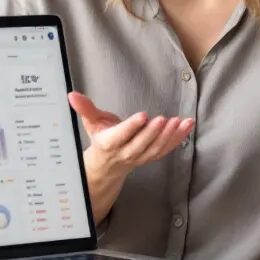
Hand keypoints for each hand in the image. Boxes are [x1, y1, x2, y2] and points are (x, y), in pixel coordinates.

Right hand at [68, 91, 192, 175]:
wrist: (108, 164)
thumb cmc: (101, 138)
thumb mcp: (91, 123)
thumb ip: (84, 108)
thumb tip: (71, 94)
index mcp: (109, 144)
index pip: (121, 136)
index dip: (132, 127)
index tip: (143, 115)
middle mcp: (126, 153)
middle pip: (141, 144)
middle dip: (153, 133)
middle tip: (162, 119)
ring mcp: (141, 157)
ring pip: (156, 149)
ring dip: (169, 136)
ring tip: (179, 122)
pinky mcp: (152, 156)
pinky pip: (167, 149)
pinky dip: (179, 138)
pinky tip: (188, 125)